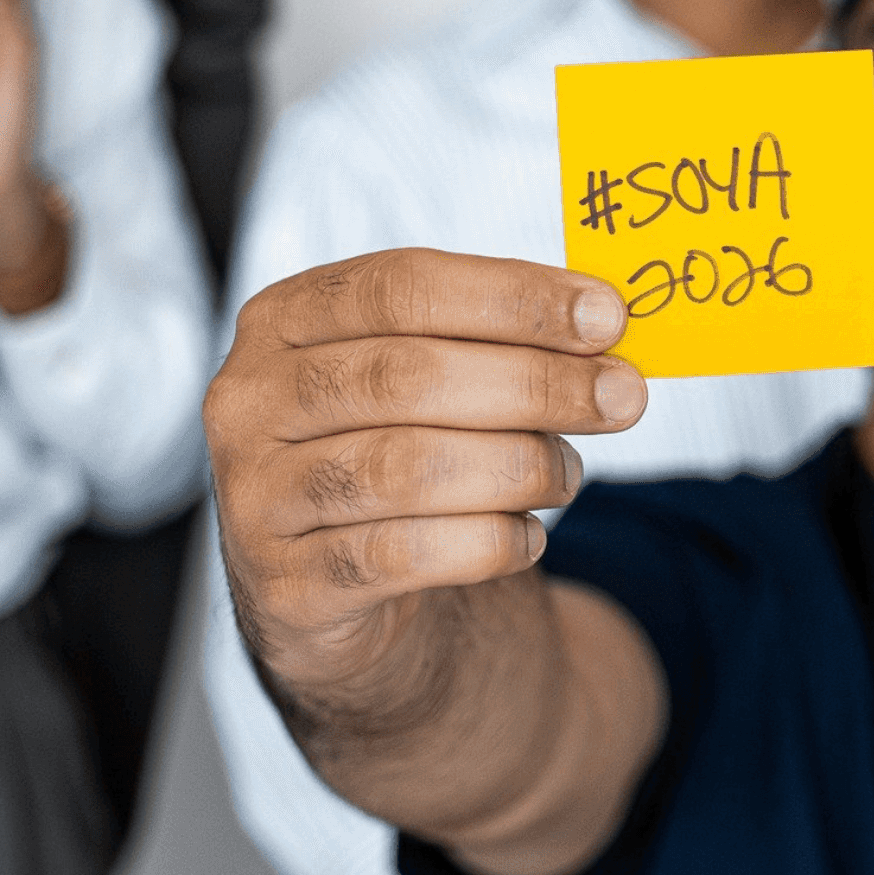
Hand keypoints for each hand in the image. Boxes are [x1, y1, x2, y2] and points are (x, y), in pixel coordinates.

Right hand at [206, 247, 644, 714]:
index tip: (607, 316)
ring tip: (569, 473)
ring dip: (518, 467)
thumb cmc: (397, 451)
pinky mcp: (287, 587)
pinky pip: (403, 556)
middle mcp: (251, 401)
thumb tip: (606, 322)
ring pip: (407, 467)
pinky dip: (487, 543)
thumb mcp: (429, 378)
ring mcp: (256, 498)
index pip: (402, 286)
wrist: (338, 588)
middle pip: (407, 375)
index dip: (513, 297)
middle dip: (535, 383)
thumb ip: (497, 340)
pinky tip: (529, 536)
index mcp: (285, 319)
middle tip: (622, 397)